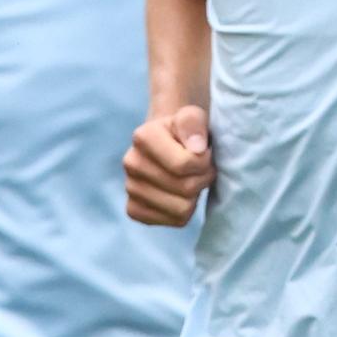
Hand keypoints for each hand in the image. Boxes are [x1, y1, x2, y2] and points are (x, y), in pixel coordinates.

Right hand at [124, 105, 213, 226]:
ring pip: (181, 209)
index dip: (205, 161)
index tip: (205, 152)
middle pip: (185, 188)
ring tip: (192, 179)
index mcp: (143, 136)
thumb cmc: (187, 131)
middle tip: (202, 168)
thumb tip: (196, 149)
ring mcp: (130, 188)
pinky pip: (174, 221)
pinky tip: (181, 194)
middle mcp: (131, 163)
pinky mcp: (135, 209)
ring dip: (196, 196)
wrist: (172, 143)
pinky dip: (185, 210)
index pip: (185, 164)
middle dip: (203, 178)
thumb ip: (194, 123)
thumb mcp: (193, 116)